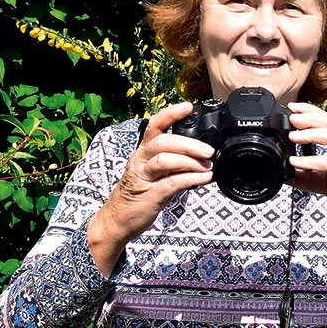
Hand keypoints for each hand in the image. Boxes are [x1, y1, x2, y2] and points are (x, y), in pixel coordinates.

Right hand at [87, 102, 214, 275]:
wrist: (117, 221)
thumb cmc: (140, 195)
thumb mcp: (156, 174)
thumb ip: (175, 164)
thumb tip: (204, 158)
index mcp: (142, 152)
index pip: (154, 126)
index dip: (170, 114)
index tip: (188, 106)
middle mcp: (140, 161)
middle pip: (162, 142)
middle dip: (189, 144)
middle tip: (209, 151)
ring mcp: (142, 177)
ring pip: (164, 160)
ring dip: (190, 161)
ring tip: (208, 166)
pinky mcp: (149, 195)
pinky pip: (171, 183)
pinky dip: (191, 179)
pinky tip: (204, 179)